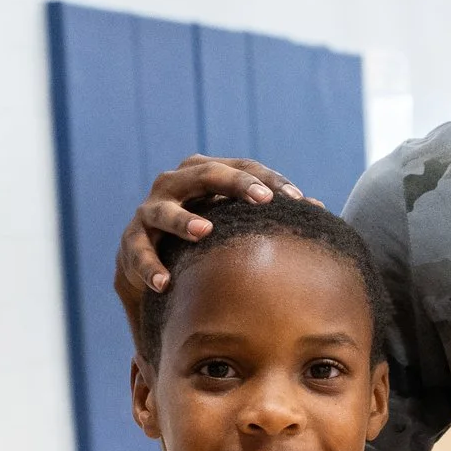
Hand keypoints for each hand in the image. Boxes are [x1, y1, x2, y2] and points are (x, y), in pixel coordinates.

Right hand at [113, 155, 305, 308]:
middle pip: (205, 173)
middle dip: (234, 184)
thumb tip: (320, 210)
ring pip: (164, 209)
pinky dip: (149, 266)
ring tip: (204, 232)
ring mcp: (150, 210)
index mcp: (205, 173)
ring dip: (183, 219)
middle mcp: (176, 184)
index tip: (299, 200)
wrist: (152, 263)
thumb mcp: (233, 222)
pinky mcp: (130, 241)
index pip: (242, 167)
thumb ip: (266, 214)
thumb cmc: (205, 237)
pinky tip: (165, 283)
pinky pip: (138, 251)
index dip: (270, 180)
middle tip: (262, 200)